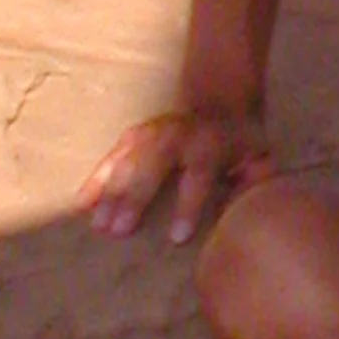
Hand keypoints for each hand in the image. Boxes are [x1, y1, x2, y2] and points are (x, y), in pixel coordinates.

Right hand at [80, 107, 274, 243]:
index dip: (188, 207)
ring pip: (127, 163)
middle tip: (119, 232)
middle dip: (135, 200)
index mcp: (210, 145)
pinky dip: (96, 180)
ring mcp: (151, 133)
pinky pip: (111, 158)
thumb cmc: (240, 142)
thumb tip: (253, 212)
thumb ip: (257, 181)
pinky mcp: (133, 135)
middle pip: (152, 168)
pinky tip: (81, 204)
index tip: (177, 238)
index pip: (198, 177)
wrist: (221, 100)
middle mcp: (177, 137)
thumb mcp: (258, 157)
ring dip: (111, 194)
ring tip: (99, 226)